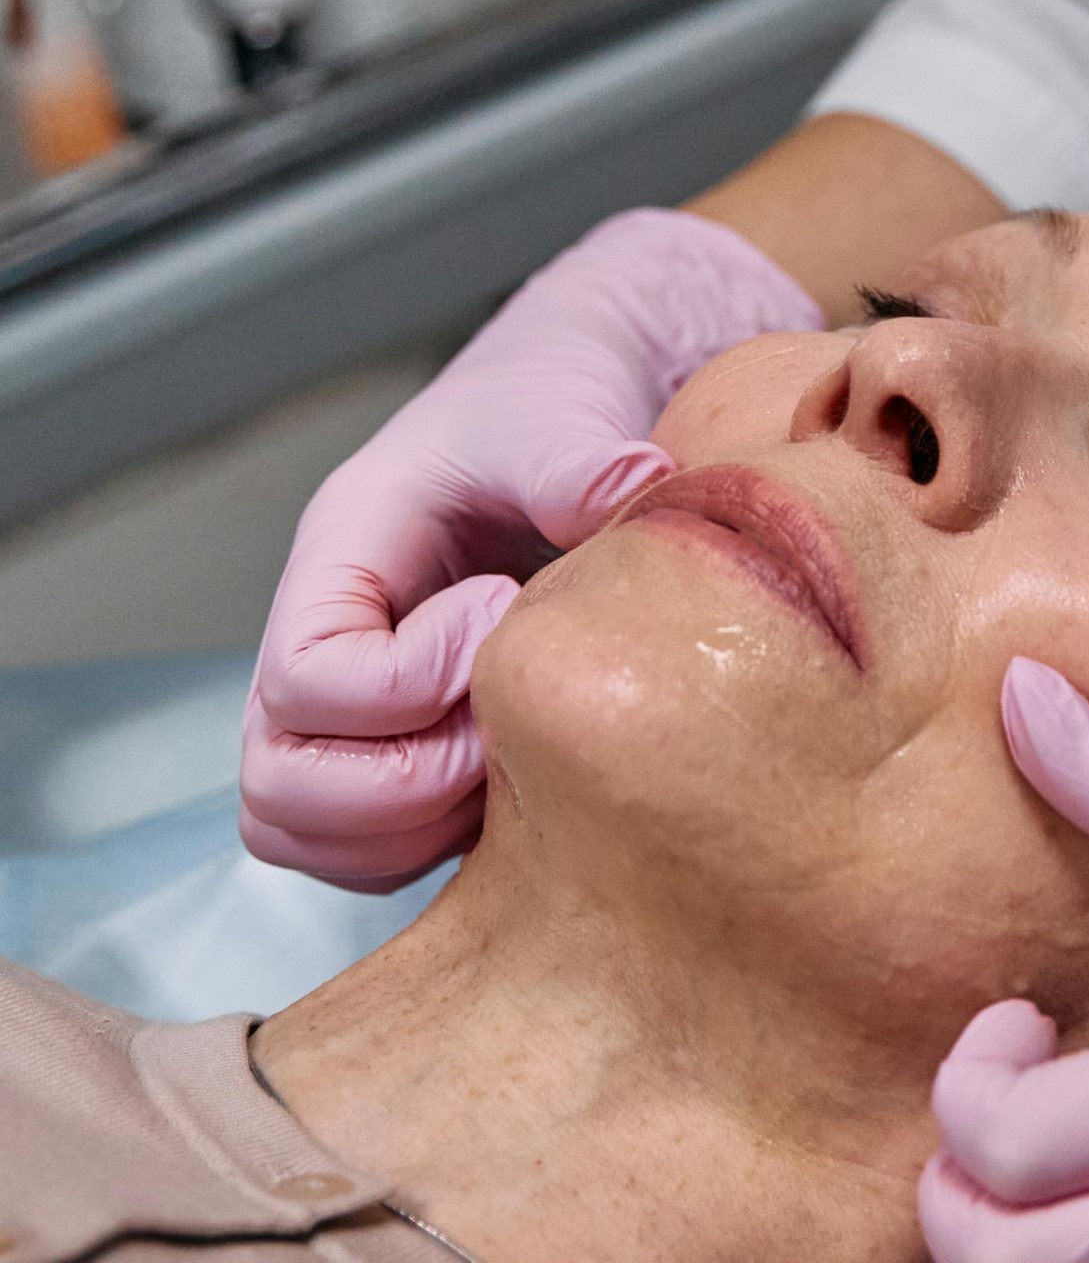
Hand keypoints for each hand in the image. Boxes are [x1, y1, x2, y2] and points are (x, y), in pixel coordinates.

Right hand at [241, 211, 823, 888]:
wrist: (561, 424)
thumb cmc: (539, 411)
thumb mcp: (555, 414)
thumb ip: (576, 458)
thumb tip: (635, 489)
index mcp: (337, 561)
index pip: (305, 680)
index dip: (407, 684)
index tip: (499, 615)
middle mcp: (318, 645)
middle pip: (278, 782)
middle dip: (402, 784)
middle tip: (507, 733)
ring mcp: (345, 714)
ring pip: (304, 832)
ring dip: (410, 828)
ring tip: (511, 763)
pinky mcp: (392, 757)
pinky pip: (361, 851)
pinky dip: (425, 848)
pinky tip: (515, 789)